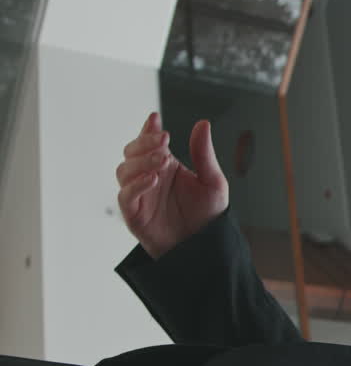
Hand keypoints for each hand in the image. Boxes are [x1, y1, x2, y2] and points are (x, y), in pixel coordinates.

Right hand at [116, 113, 228, 258]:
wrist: (204, 247)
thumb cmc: (207, 215)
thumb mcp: (213, 181)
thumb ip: (204, 154)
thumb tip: (203, 124)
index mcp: (165, 165)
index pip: (149, 141)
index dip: (148, 129)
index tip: (155, 118)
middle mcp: (149, 176)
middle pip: (131, 152)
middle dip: (144, 142)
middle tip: (164, 140)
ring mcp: (139, 194)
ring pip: (124, 170)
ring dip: (141, 162)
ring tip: (162, 161)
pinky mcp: (134, 214)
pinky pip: (125, 195)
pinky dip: (136, 185)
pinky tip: (153, 179)